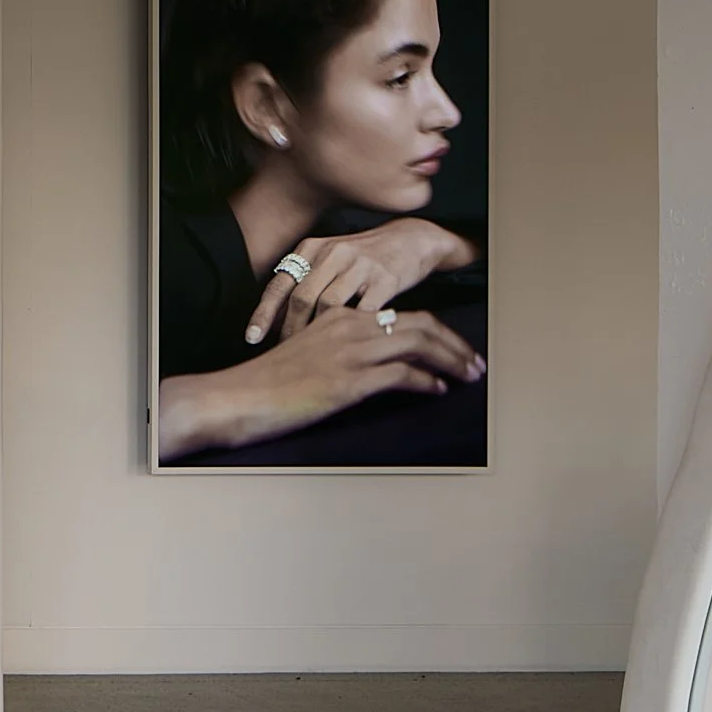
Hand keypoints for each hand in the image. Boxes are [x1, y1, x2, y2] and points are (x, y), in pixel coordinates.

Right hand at [158, 306, 485, 460]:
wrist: (236, 397)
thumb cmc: (265, 383)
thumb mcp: (307, 354)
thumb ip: (339, 350)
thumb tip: (373, 368)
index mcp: (338, 317)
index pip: (401, 315)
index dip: (436, 331)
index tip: (453, 349)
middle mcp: (348, 327)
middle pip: (420, 324)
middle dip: (455, 344)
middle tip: (474, 362)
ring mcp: (350, 353)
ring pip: (418, 344)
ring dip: (451, 360)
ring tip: (468, 375)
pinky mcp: (349, 380)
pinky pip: (402, 375)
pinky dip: (426, 381)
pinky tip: (436, 390)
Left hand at [246, 218, 476, 345]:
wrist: (411, 240)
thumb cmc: (362, 258)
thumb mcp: (328, 258)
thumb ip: (303, 281)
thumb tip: (272, 319)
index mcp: (312, 248)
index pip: (279, 284)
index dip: (263, 314)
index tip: (251, 339)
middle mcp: (333, 253)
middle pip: (301, 298)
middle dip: (289, 330)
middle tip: (286, 352)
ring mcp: (360, 264)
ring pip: (329, 305)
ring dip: (319, 333)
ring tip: (314, 353)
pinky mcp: (386, 278)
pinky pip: (363, 311)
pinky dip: (353, 330)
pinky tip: (348, 345)